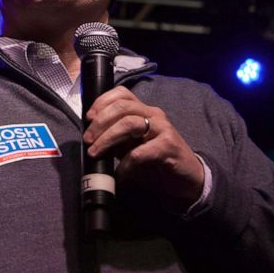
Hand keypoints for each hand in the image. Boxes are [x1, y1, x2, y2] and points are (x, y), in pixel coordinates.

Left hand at [83, 86, 204, 212]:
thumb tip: (91, 137)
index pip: (121, 94)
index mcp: (144, 110)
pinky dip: (125, 163)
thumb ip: (115, 138)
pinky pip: (140, 151)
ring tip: (96, 153)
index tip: (88, 118)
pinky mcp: (169, 146)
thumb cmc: (156, 160)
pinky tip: (120, 172)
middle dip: (100, 123)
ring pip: (129, 123)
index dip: (101, 102)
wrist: (186, 178)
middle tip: (88, 140)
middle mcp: (154, 114)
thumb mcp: (131, 146)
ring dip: (107, 138)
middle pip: (122, 107)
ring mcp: (163, 128)